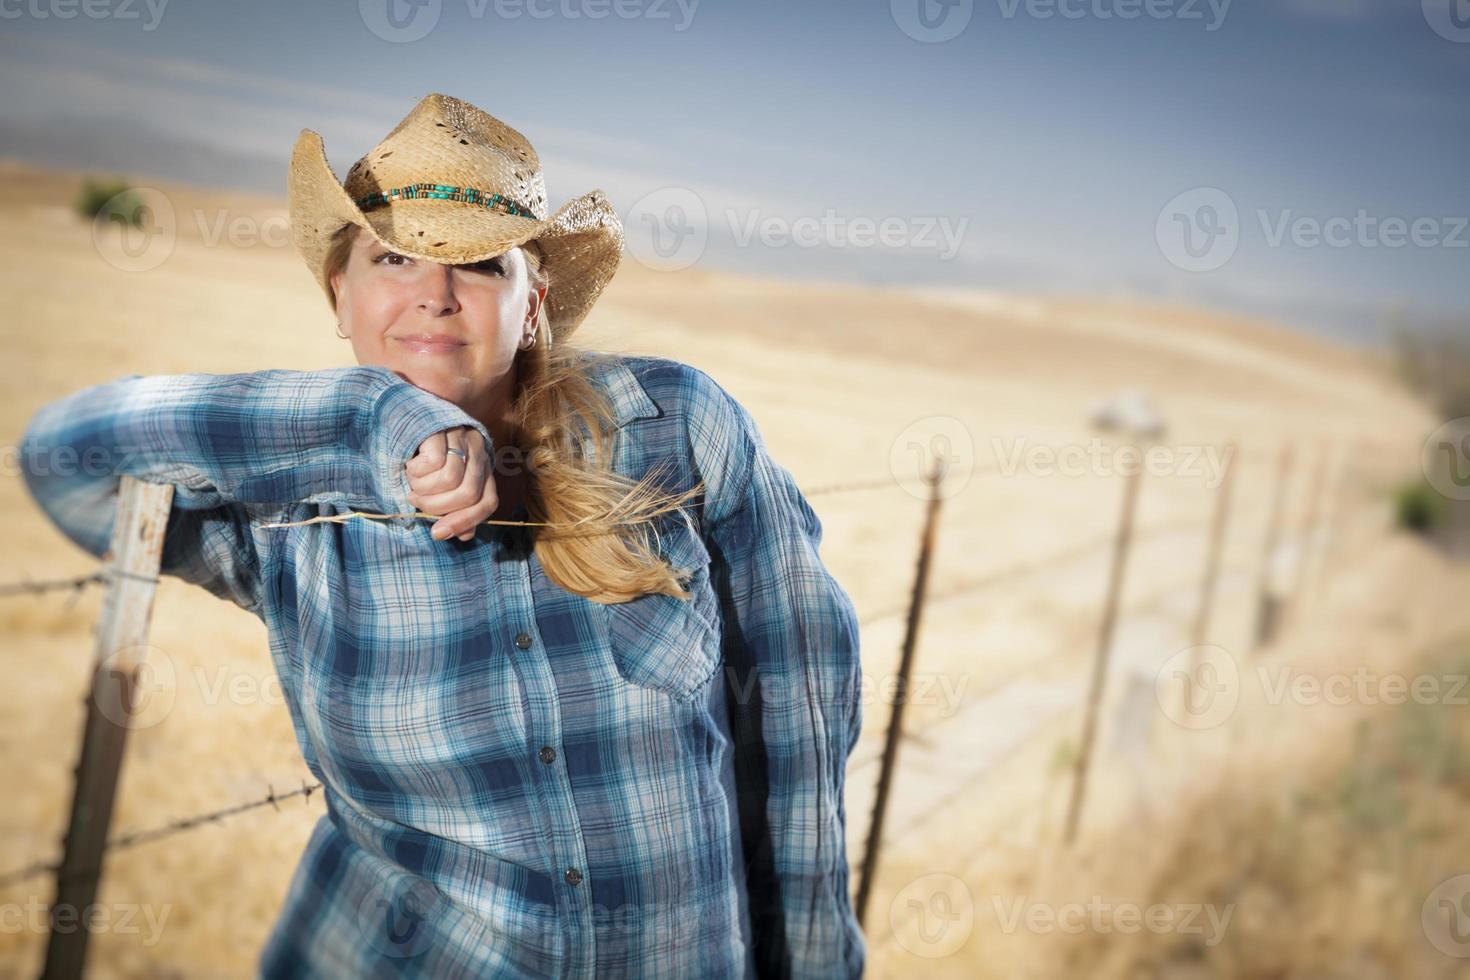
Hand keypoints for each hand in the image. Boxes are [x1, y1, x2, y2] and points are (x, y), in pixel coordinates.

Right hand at [405, 426, 496, 541]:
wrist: (404, 412)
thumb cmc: (422, 455)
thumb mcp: (440, 484)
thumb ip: (455, 508)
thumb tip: (465, 536)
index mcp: (484, 466)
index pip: (488, 502)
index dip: (465, 521)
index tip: (438, 533)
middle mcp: (478, 450)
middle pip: (469, 494)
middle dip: (437, 507)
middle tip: (416, 501)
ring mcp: (462, 436)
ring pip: (451, 479)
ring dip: (424, 489)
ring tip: (412, 482)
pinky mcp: (442, 428)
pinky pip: (435, 462)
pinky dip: (417, 471)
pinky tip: (411, 465)